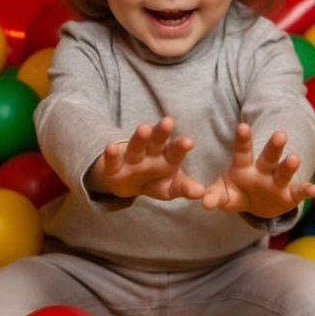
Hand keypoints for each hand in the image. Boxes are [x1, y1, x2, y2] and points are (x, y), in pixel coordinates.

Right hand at [89, 117, 206, 201]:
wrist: (127, 183)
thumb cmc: (154, 181)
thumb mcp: (170, 187)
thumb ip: (186, 188)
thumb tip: (204, 194)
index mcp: (167, 158)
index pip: (175, 151)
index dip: (180, 147)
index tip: (189, 142)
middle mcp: (150, 154)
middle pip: (157, 142)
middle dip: (161, 133)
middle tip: (168, 122)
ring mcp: (131, 159)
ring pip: (136, 146)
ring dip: (139, 138)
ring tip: (142, 128)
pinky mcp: (114, 168)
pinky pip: (112, 161)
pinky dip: (111, 155)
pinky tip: (110, 146)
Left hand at [201, 123, 314, 217]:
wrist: (256, 206)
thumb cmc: (236, 194)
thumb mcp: (223, 195)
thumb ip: (213, 197)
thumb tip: (203, 203)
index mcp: (243, 167)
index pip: (242, 151)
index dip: (243, 139)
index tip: (242, 126)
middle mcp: (262, 171)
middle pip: (268, 157)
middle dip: (273, 147)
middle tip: (280, 134)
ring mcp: (276, 182)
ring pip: (283, 172)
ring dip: (289, 165)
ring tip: (295, 158)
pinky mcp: (289, 196)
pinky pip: (299, 193)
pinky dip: (307, 191)